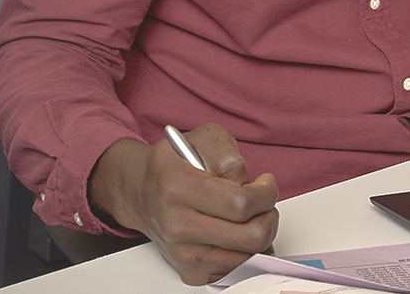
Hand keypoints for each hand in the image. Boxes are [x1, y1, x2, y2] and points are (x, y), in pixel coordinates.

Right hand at [88, 124, 280, 284]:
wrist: (141, 193)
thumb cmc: (173, 166)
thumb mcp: (200, 139)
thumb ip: (228, 155)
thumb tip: (247, 185)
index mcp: (176, 187)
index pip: (241, 204)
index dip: (266, 195)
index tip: (265, 186)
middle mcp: (176, 224)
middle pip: (250, 237)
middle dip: (268, 218)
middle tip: (263, 205)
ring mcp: (181, 252)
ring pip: (248, 257)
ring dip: (258, 236)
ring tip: (247, 218)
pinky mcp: (189, 271)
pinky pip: (235, 270)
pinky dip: (243, 253)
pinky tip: (234, 234)